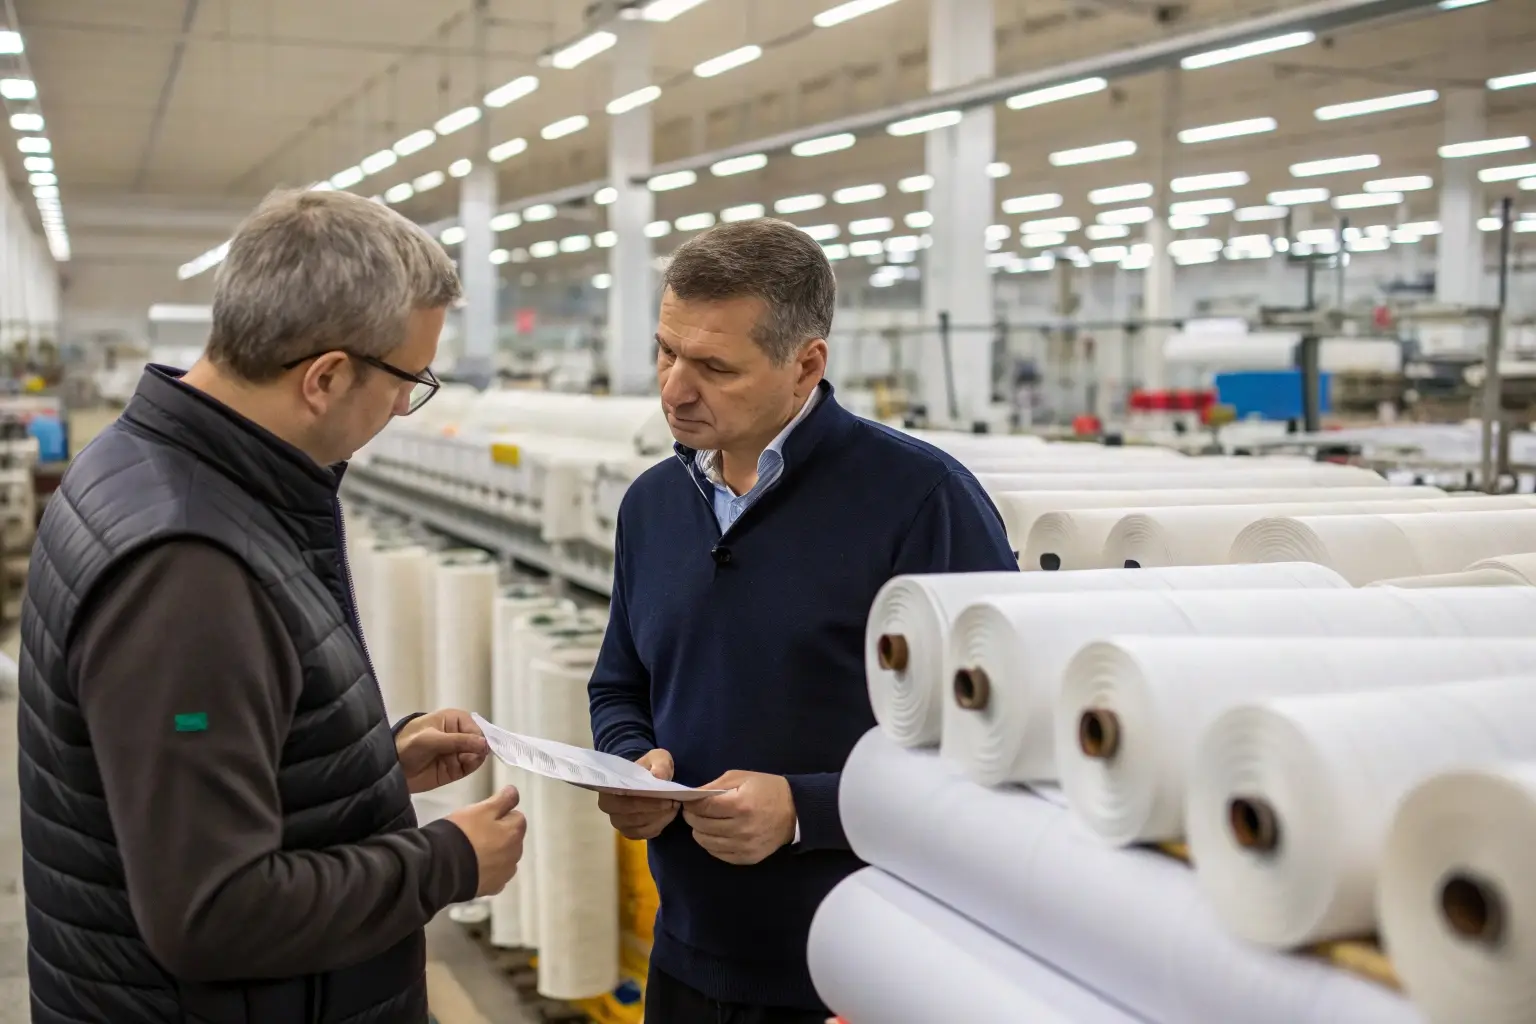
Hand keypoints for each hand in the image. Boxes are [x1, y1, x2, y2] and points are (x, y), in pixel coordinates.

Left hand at [396, 709, 489, 793]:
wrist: (391, 767)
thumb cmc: (407, 745)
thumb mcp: (431, 740)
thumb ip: (458, 741)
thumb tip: (484, 743)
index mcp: (455, 720)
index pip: (476, 729)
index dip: (479, 738)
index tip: (478, 748)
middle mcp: (459, 735)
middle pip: (480, 742)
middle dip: (478, 749)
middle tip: (468, 756)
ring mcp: (458, 752)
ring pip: (478, 755)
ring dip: (474, 758)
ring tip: (463, 761)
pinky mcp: (455, 768)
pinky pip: (471, 767)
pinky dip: (471, 767)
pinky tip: (462, 766)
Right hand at [445, 786, 526, 897]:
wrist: (442, 868)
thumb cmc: (462, 834)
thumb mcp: (481, 809)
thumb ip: (502, 800)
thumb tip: (514, 792)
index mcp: (514, 832)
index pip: (517, 817)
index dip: (501, 813)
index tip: (484, 815)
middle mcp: (515, 854)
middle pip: (512, 838)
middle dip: (499, 834)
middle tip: (475, 832)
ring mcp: (504, 873)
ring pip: (504, 857)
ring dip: (494, 853)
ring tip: (472, 850)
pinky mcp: (491, 888)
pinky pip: (494, 875)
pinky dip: (487, 870)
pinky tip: (472, 865)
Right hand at [597, 749, 678, 839]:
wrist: (648, 778)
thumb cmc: (649, 767)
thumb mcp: (657, 758)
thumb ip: (660, 764)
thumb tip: (658, 777)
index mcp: (609, 787)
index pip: (625, 800)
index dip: (647, 802)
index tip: (667, 799)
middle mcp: (609, 807)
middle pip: (631, 817)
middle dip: (655, 812)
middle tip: (673, 804)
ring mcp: (618, 822)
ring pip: (639, 827)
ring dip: (659, 819)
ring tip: (673, 808)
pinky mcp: (629, 832)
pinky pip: (644, 834)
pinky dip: (658, 827)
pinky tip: (667, 816)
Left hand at [682, 771, 796, 865]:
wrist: (795, 812)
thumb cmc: (766, 789)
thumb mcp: (741, 777)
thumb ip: (714, 785)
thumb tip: (691, 795)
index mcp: (740, 804)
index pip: (703, 807)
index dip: (691, 803)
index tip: (688, 800)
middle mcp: (741, 828)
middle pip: (701, 825)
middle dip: (692, 816)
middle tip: (694, 810)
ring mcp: (745, 846)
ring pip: (706, 842)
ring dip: (699, 831)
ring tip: (705, 822)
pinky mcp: (747, 858)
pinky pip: (718, 854)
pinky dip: (712, 843)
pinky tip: (717, 833)